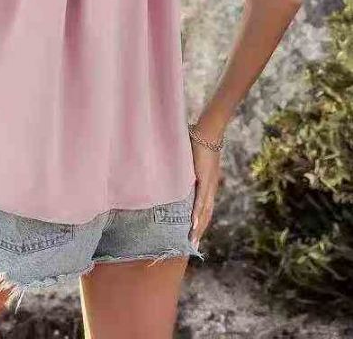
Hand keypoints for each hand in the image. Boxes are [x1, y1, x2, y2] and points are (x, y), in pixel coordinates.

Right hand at [188, 132, 222, 247]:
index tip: (193, 236)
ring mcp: (208, 184)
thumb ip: (182, 168)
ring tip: (192, 240)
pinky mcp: (204, 179)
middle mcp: (209, 188)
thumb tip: (168, 170)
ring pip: (204, 211)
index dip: (200, 223)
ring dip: (198, 227)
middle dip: (199, 230)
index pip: (204, 209)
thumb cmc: (198, 143)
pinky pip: (201, 199)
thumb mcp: (189, 161)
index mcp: (206, 185)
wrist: (208, 132)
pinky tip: (193, 223)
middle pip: (206, 215)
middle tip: (191, 246)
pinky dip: (198, 212)